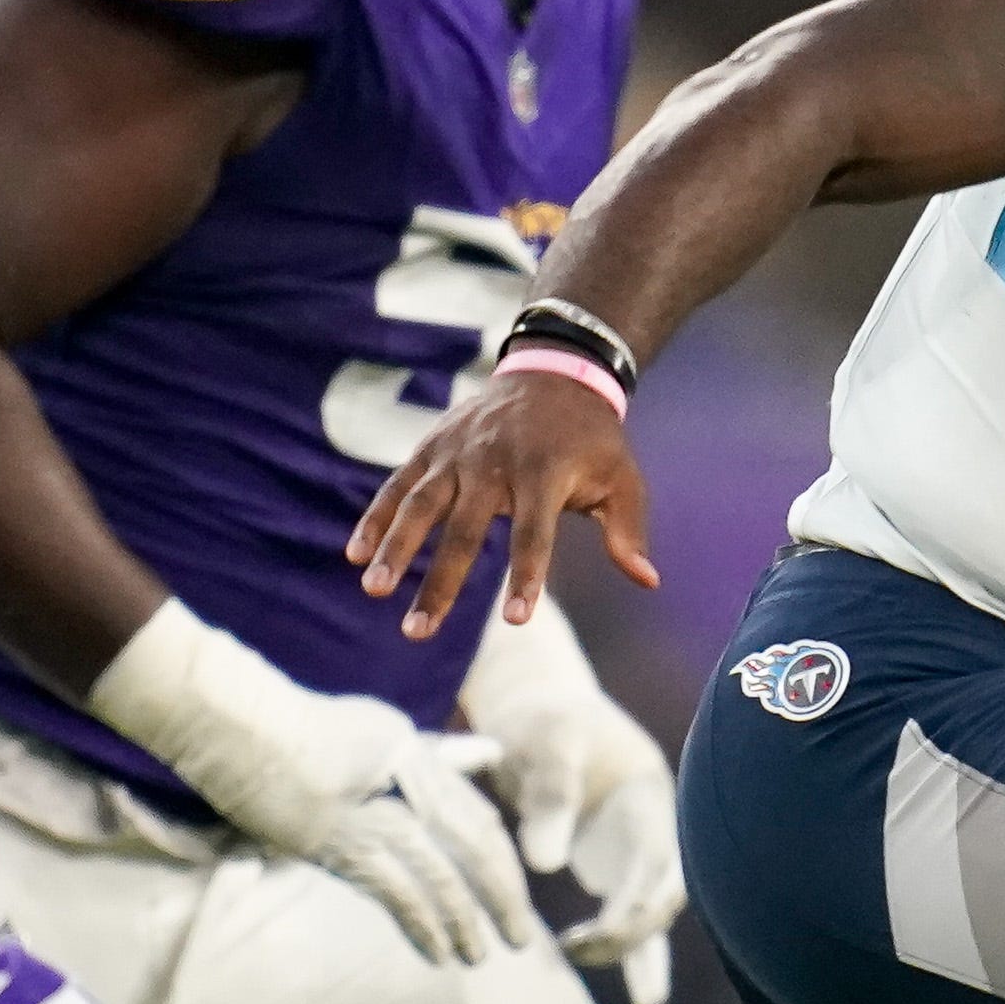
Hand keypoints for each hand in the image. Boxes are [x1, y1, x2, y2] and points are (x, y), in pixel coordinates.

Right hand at [255, 710, 540, 967]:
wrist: (243, 727)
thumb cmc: (309, 726)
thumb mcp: (385, 729)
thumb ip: (439, 753)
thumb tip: (491, 752)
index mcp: (419, 754)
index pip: (476, 815)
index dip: (501, 860)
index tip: (513, 893)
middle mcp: (406, 782)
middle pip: (471, 845)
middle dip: (500, 895)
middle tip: (518, 938)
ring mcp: (373, 815)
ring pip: (439, 876)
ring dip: (464, 922)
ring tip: (478, 957)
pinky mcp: (340, 846)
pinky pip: (395, 893)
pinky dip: (420, 926)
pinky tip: (437, 953)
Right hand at [348, 363, 658, 639]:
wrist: (553, 371)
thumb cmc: (591, 439)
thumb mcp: (622, 477)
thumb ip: (628, 529)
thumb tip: (648, 580)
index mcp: (543, 473)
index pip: (534, 534)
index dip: (526, 576)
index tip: (516, 620)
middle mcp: (493, 463)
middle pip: (463, 531)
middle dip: (440, 584)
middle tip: (418, 632)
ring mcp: (456, 454)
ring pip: (419, 506)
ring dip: (395, 549)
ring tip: (375, 590)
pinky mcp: (431, 447)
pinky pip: (397, 485)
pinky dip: (375, 517)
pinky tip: (356, 554)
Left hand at [459, 601, 683, 1003]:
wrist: (541, 709)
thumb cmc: (544, 717)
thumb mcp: (546, 739)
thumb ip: (549, 793)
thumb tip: (545, 864)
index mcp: (651, 794)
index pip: (659, 859)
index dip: (637, 901)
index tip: (594, 931)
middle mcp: (657, 826)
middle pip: (666, 892)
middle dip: (636, 929)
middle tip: (581, 949)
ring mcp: (641, 848)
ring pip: (656, 910)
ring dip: (638, 945)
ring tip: (640, 993)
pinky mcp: (617, 865)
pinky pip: (634, 914)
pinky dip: (638, 951)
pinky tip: (650, 997)